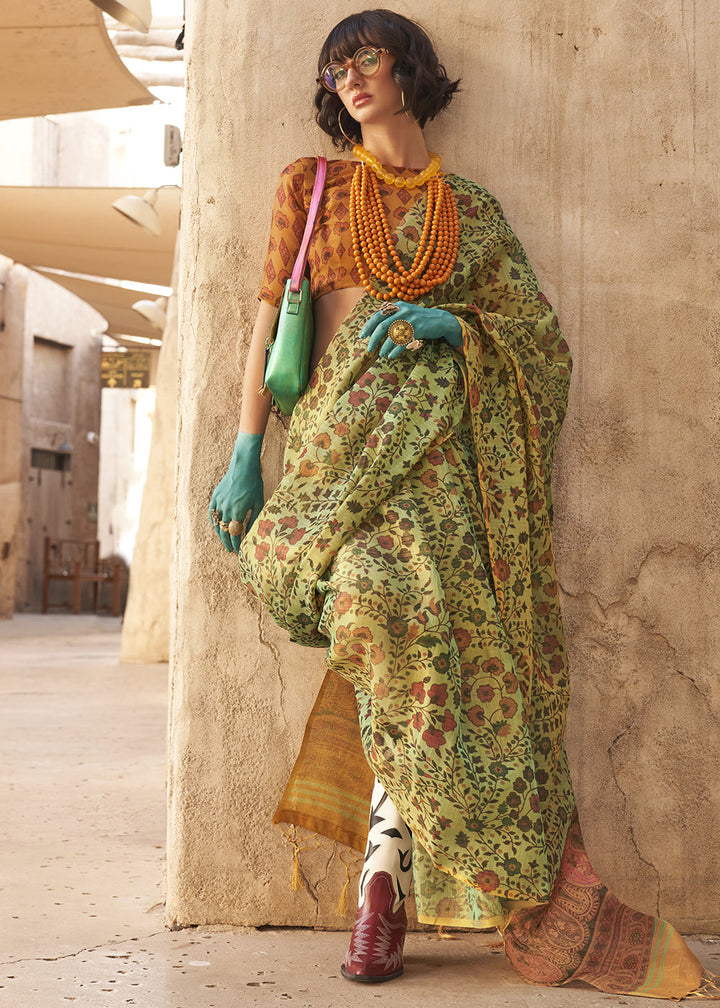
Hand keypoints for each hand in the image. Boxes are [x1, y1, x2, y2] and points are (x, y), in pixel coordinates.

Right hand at [209, 431, 263, 552]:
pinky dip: (214, 521)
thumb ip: (253, 519)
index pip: (234, 534)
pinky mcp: (215, 496)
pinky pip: (211, 513)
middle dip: (227, 542)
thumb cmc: (254, 483)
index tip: (239, 552)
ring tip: (224, 540)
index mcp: (237, 512)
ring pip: (216, 523)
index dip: (236, 545)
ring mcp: (218, 502)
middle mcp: (225, 509)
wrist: (243, 466)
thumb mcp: (258, 502)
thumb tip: (250, 534)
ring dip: (220, 534)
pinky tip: (217, 526)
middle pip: (224, 531)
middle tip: (231, 550)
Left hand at [359, 303, 462, 358]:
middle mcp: (403, 311)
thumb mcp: (406, 312)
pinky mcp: (419, 329)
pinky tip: (390, 356)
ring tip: (381, 354)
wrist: (441, 320)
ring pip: (392, 335)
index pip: (378, 315)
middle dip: (373, 339)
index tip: (362, 336)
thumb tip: (374, 326)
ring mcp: (411, 319)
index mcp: (397, 306)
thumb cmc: (420, 319)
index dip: (368, 326)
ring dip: (384, 347)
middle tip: (369, 349)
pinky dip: (395, 350)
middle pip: (382, 326)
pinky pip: (403, 342)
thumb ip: (392, 315)